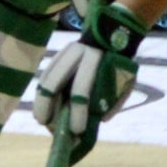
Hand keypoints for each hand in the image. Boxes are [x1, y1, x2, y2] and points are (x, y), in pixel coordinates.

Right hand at [34, 2, 143, 161]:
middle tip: (49, 126)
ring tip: (42, 119)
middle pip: (54, 82)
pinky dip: (41, 92)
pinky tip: (42, 107)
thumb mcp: (126, 81)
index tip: (77, 131)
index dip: (78, 112)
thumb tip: (99, 120)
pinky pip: (45, 75)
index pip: (81, 88)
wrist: (114, 36)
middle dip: (48, 107)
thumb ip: (114, 101)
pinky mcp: (59, 54)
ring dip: (41, 101)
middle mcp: (76, 53)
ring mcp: (65, 52)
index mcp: (96, 60)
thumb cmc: (120, 65)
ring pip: (46, 78)